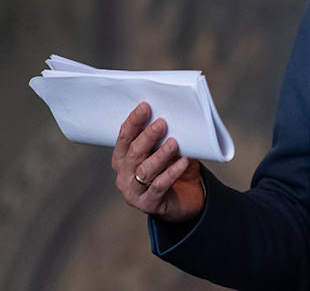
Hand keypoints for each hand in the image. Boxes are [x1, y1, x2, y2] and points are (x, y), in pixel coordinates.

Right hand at [112, 102, 205, 221]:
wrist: (186, 200)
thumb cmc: (173, 170)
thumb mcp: (167, 151)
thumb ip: (165, 137)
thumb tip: (173, 117)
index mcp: (123, 159)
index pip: (124, 137)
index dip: (134, 121)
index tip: (145, 106)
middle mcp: (124, 175)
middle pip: (133, 153)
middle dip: (147, 136)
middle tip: (162, 123)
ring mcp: (134, 192)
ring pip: (145, 170)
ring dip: (160, 155)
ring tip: (174, 143)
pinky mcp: (149, 204)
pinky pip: (160, 186)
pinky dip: (171, 172)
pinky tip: (183, 162)